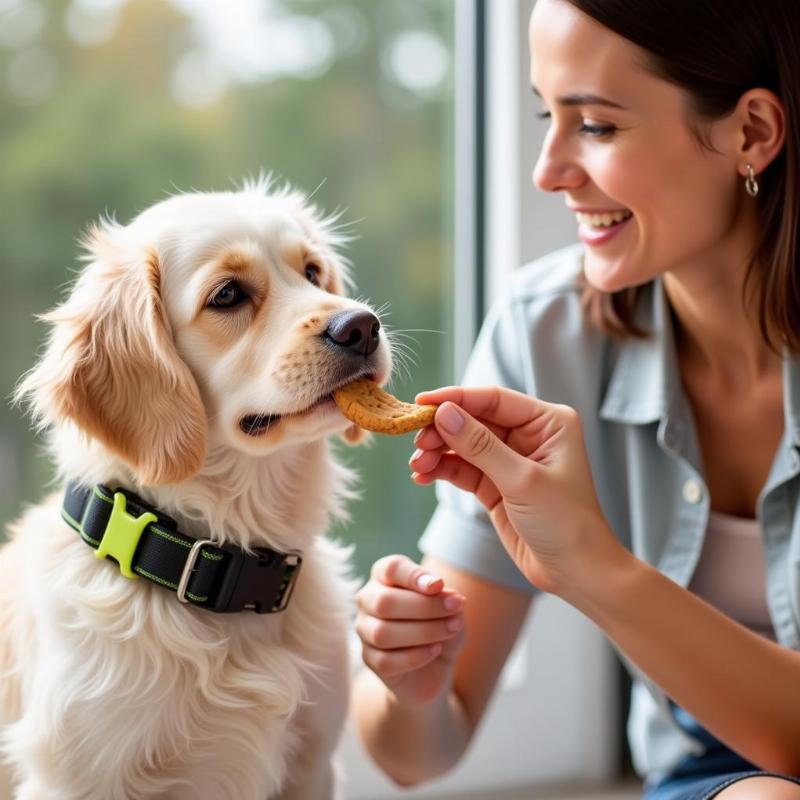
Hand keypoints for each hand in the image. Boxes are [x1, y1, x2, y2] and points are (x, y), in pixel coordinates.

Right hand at [355, 555, 465, 706]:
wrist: (437, 663)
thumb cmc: (440, 623)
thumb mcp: (450, 607)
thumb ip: (445, 596)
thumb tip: (441, 591)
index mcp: (384, 577)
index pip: (390, 569)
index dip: (414, 576)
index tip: (439, 585)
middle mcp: (368, 600)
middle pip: (384, 601)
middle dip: (425, 606)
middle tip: (455, 608)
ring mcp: (365, 631)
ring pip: (383, 633)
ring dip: (424, 631)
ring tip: (452, 629)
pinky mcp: (370, 660)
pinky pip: (386, 661)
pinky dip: (416, 656)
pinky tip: (436, 650)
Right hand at [410, 386, 619, 595]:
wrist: (575, 573)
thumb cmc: (566, 524)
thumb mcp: (522, 480)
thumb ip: (480, 445)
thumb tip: (444, 414)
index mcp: (548, 422)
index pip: (494, 399)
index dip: (456, 398)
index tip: (422, 402)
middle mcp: (530, 435)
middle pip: (474, 419)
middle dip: (443, 429)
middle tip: (417, 442)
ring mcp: (510, 459)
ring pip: (463, 444)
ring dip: (438, 452)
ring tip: (418, 466)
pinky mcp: (495, 484)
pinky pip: (462, 468)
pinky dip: (441, 470)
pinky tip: (423, 476)